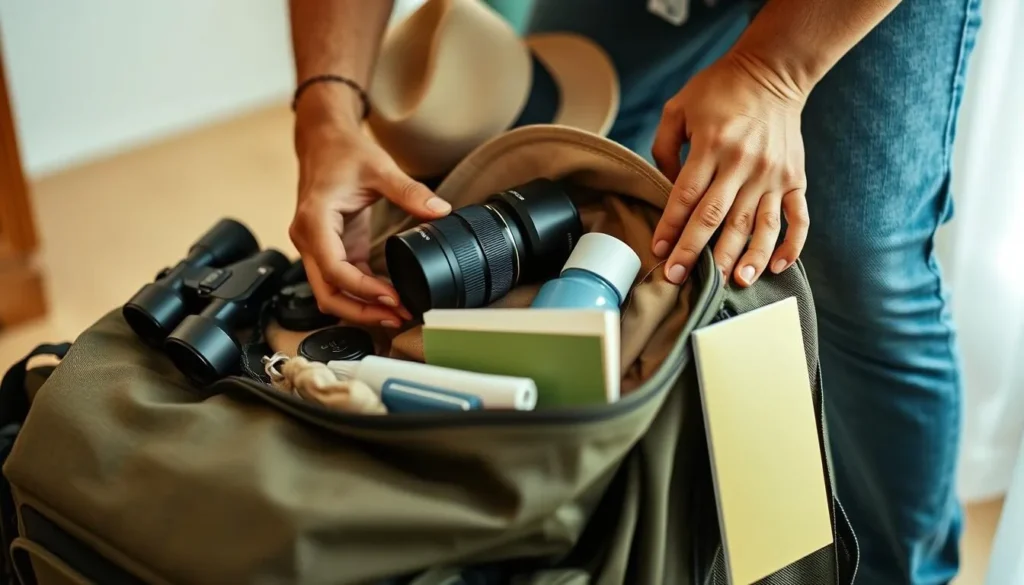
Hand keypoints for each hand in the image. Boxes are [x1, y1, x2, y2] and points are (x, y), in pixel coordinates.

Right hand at [289, 113, 450, 326]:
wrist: (324, 142)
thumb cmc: (344, 153)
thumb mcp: (379, 168)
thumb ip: (410, 191)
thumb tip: (440, 211)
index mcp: (314, 221)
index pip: (333, 269)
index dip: (363, 290)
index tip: (393, 298)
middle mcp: (309, 239)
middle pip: (327, 293)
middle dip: (361, 311)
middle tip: (398, 316)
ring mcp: (317, 248)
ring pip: (332, 294)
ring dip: (361, 309)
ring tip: (397, 315)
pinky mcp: (333, 250)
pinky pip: (344, 282)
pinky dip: (364, 295)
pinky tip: (390, 300)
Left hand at [651, 51, 809, 286]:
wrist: (772, 72)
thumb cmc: (719, 90)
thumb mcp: (678, 108)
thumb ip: (664, 148)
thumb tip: (664, 188)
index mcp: (712, 146)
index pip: (686, 196)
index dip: (671, 227)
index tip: (660, 251)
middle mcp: (744, 164)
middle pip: (718, 218)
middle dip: (697, 252)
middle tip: (680, 278)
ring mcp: (773, 175)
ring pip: (758, 226)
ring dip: (746, 257)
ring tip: (734, 282)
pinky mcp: (795, 179)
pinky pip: (797, 218)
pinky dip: (791, 245)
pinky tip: (777, 267)